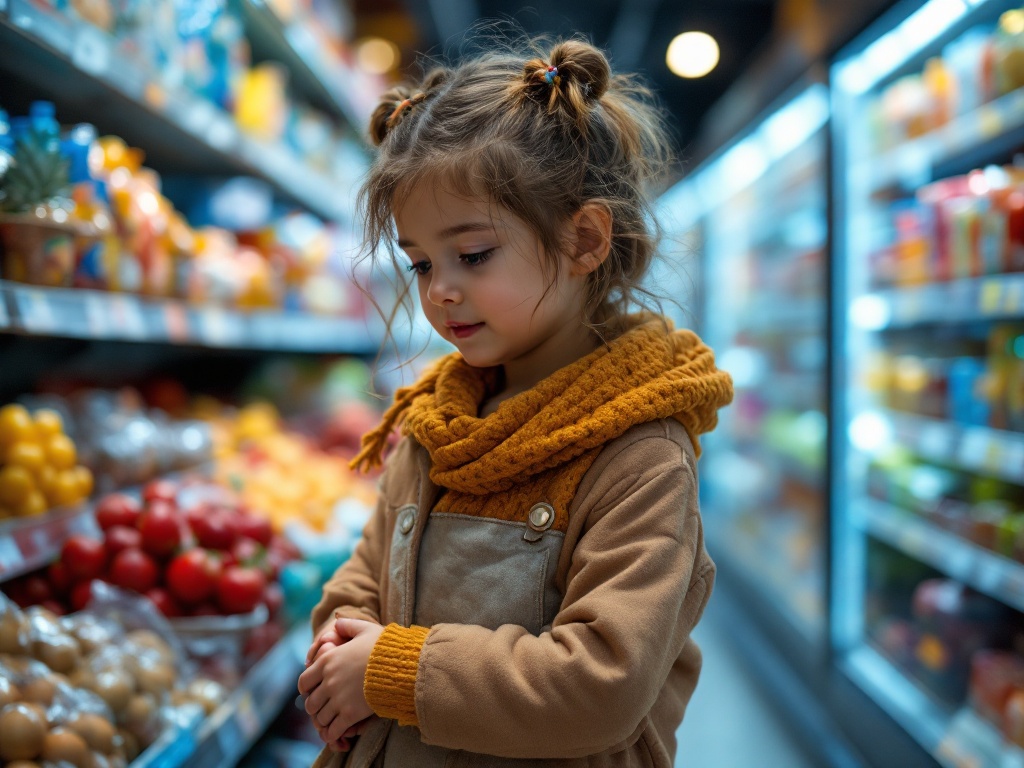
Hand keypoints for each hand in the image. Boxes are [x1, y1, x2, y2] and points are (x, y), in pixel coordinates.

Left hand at [298, 618, 384, 745]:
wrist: (401, 666)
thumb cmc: (385, 647)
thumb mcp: (366, 629)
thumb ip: (348, 625)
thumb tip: (337, 621)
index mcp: (328, 660)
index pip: (303, 681)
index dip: (306, 689)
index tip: (313, 692)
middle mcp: (329, 681)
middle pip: (310, 703)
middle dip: (315, 708)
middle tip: (324, 709)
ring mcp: (338, 699)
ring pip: (320, 718)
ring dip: (324, 721)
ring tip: (331, 721)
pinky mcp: (350, 714)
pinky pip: (333, 730)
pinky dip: (332, 734)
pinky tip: (336, 735)